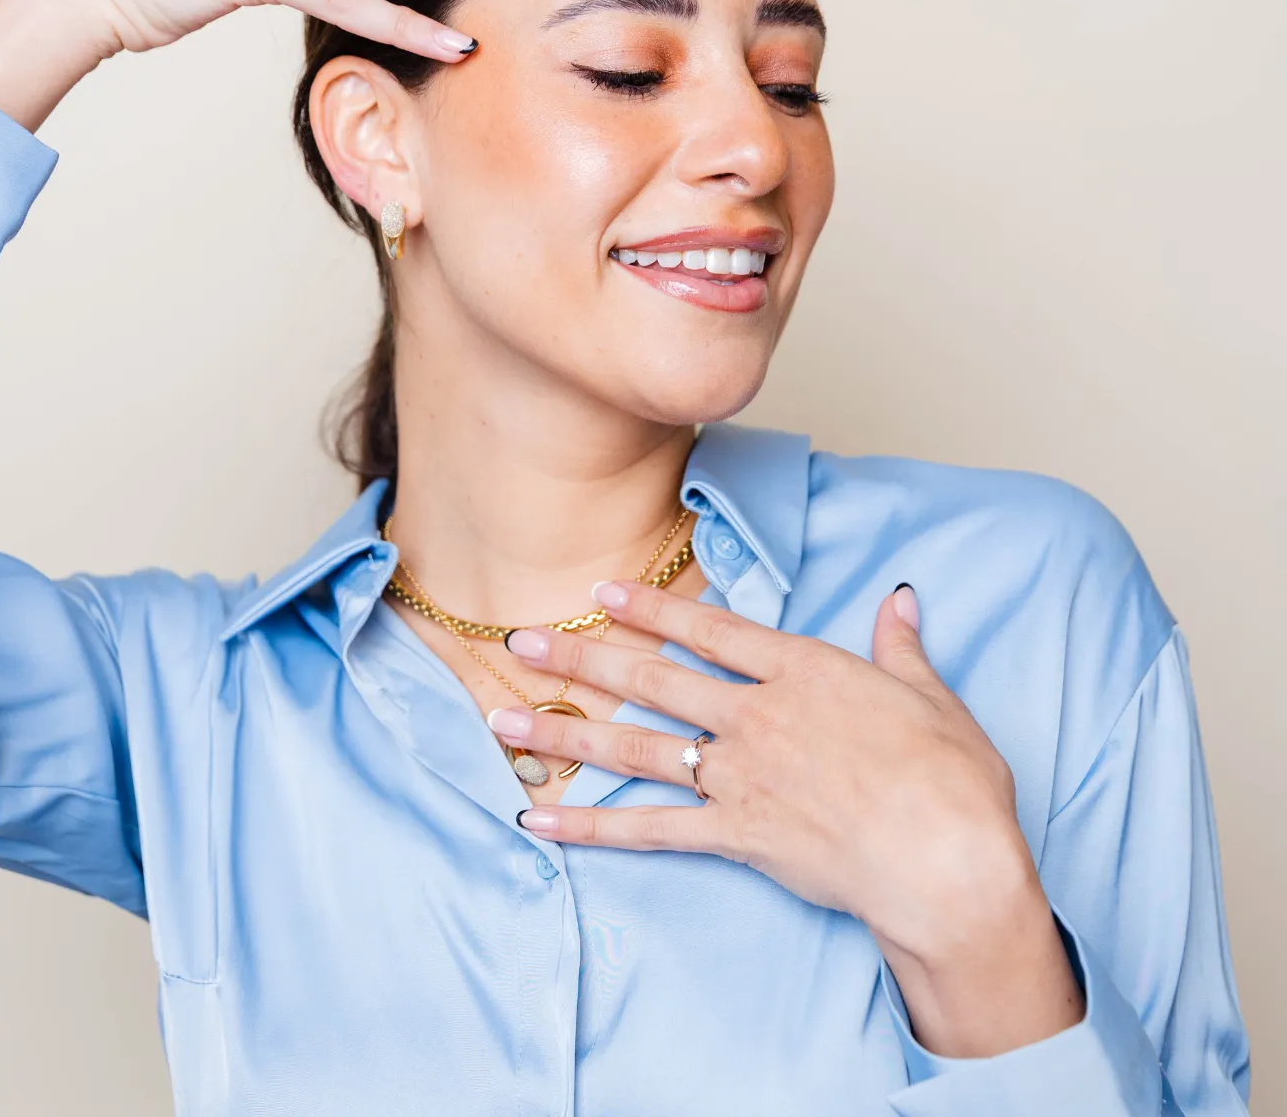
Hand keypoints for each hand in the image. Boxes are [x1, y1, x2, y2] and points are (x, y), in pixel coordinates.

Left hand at [487, 581, 1084, 1058]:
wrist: (947, 862)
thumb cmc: (953, 781)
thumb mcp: (932, 697)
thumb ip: (899, 646)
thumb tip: (899, 600)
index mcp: (802, 673)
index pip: (710, 629)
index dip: (652, 607)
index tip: (602, 592)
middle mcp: (755, 716)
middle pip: (651, 679)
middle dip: (581, 657)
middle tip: (520, 640)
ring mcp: (738, 776)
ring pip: (633, 746)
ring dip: (564, 731)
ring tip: (503, 718)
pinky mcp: (734, 836)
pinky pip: (650, 830)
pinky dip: (593, 825)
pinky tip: (542, 819)